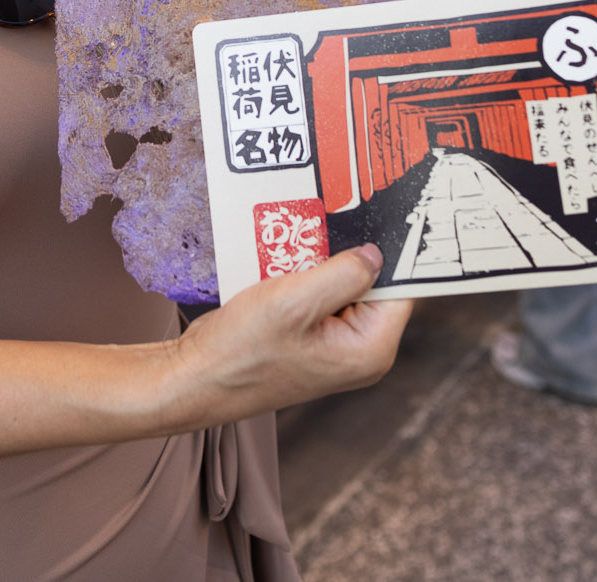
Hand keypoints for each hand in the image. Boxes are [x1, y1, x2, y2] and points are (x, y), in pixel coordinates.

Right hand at [169, 245, 411, 426]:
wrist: (195, 379)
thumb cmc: (241, 351)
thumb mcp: (295, 302)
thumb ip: (344, 274)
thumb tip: (375, 253)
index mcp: (370, 349)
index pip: (400, 289)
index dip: (390, 253)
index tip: (379, 216)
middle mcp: (359, 350)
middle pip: (371, 284)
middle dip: (345, 254)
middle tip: (319, 226)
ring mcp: (334, 345)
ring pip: (340, 285)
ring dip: (317, 262)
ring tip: (291, 246)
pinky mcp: (309, 337)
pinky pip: (317, 294)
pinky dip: (300, 275)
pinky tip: (278, 264)